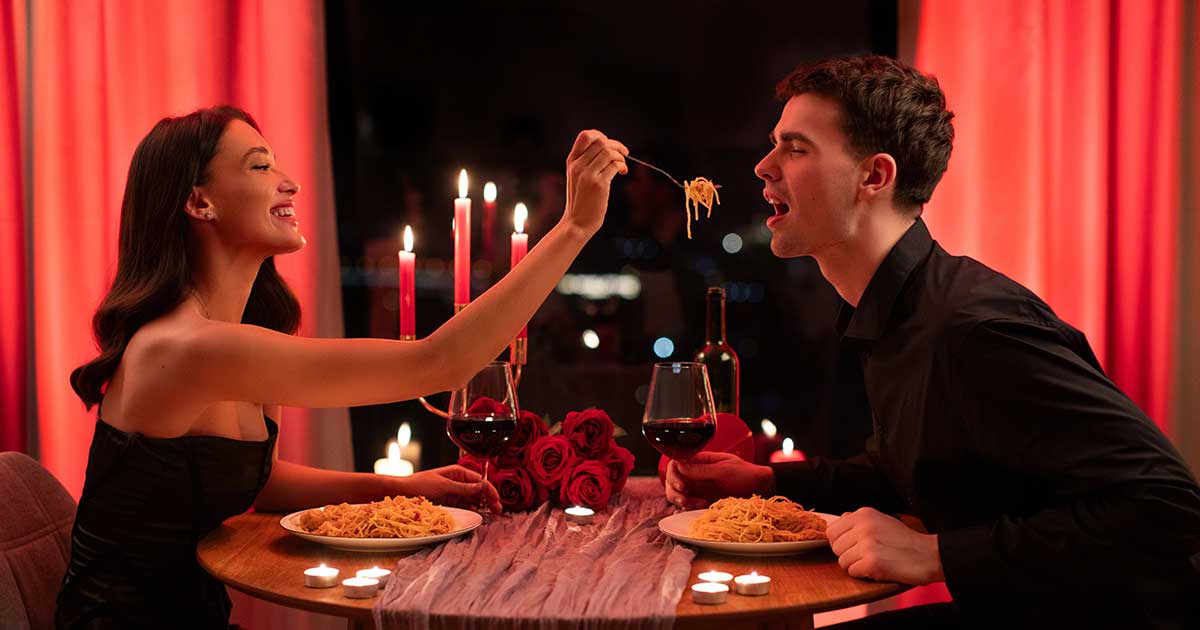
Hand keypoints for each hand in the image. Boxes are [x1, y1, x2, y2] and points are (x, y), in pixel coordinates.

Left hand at [396, 465, 502, 512]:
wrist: (402, 493)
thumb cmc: (420, 485)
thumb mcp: (443, 485)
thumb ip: (463, 487)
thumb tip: (481, 487)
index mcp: (458, 472)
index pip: (479, 480)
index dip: (489, 490)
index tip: (497, 499)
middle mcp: (458, 481)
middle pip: (478, 490)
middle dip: (489, 498)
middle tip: (498, 509)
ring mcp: (454, 492)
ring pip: (473, 499)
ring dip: (483, 505)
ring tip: (492, 514)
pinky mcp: (450, 502)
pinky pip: (464, 505)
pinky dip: (472, 510)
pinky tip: (479, 514)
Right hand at [563, 130, 627, 234]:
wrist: (577, 222)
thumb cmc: (581, 200)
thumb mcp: (578, 177)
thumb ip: (586, 162)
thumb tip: (607, 147)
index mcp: (572, 161)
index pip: (585, 136)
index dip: (600, 135)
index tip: (609, 144)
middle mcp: (578, 166)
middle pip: (601, 142)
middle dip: (616, 145)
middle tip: (623, 154)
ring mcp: (587, 175)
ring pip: (609, 152)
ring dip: (620, 156)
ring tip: (622, 166)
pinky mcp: (598, 185)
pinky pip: (614, 165)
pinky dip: (622, 166)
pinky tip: (622, 172)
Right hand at [665, 451, 774, 508]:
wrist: (761, 488)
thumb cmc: (746, 474)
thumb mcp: (724, 470)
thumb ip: (701, 470)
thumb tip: (679, 465)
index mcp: (699, 460)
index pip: (676, 464)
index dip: (673, 475)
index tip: (682, 485)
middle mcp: (696, 473)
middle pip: (672, 480)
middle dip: (674, 490)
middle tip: (685, 499)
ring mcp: (698, 487)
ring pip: (677, 493)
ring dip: (681, 500)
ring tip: (696, 504)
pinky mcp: (702, 500)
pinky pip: (688, 504)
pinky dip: (689, 507)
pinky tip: (701, 507)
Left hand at [827, 507, 943, 584]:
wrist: (927, 555)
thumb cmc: (905, 540)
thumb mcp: (882, 520)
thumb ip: (859, 520)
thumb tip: (840, 518)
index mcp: (863, 514)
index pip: (832, 531)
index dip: (840, 542)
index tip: (852, 547)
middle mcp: (863, 526)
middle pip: (836, 548)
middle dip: (847, 555)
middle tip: (866, 556)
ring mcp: (867, 544)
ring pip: (842, 562)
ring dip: (856, 566)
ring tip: (875, 561)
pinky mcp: (871, 562)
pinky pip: (852, 572)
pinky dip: (863, 574)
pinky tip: (878, 568)